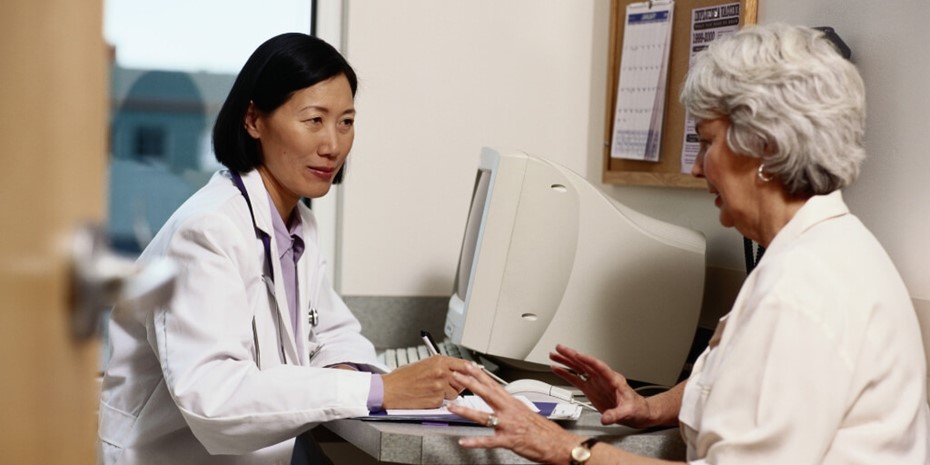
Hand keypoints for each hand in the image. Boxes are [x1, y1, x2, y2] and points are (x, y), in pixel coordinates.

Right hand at [381, 355, 468, 408]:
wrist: (389, 390)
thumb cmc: (402, 377)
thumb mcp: (423, 364)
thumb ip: (441, 366)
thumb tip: (455, 369)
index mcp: (439, 361)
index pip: (464, 364)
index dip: (471, 369)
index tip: (474, 372)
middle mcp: (441, 373)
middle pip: (463, 380)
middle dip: (458, 384)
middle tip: (447, 384)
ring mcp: (439, 388)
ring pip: (455, 393)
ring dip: (448, 394)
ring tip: (432, 390)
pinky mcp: (436, 401)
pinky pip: (444, 402)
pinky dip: (438, 402)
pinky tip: (426, 397)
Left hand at [447, 362, 584, 464]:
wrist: (558, 443)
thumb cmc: (544, 430)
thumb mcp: (527, 412)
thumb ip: (512, 407)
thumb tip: (504, 403)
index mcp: (513, 403)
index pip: (493, 384)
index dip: (480, 374)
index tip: (468, 366)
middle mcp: (509, 411)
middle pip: (486, 393)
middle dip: (470, 383)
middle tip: (455, 375)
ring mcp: (508, 425)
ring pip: (483, 415)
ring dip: (466, 411)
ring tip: (452, 407)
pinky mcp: (509, 440)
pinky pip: (489, 441)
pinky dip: (475, 442)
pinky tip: (463, 441)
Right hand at [549, 344, 652, 426]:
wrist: (637, 412)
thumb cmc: (636, 408)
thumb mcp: (628, 412)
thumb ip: (616, 415)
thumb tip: (606, 418)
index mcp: (613, 379)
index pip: (599, 366)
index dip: (588, 360)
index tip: (577, 355)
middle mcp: (602, 378)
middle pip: (585, 363)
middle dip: (572, 355)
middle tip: (560, 348)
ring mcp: (595, 383)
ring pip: (579, 369)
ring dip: (566, 361)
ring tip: (554, 355)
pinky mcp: (590, 390)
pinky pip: (576, 380)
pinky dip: (566, 374)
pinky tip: (558, 369)